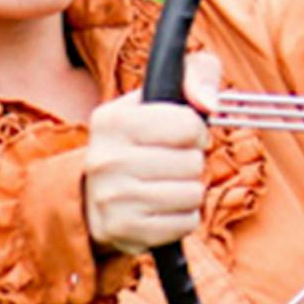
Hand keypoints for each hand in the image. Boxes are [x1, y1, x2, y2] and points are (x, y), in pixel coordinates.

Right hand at [82, 50, 218, 255]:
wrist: (94, 196)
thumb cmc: (141, 140)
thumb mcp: (163, 94)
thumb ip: (197, 74)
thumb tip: (209, 102)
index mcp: (112, 119)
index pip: (187, 123)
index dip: (196, 130)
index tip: (183, 136)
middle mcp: (104, 158)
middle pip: (192, 162)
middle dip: (191, 163)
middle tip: (171, 163)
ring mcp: (110, 198)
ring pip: (192, 194)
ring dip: (188, 191)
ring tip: (166, 186)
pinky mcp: (122, 230)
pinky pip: (184, 224)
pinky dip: (182, 218)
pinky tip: (162, 209)